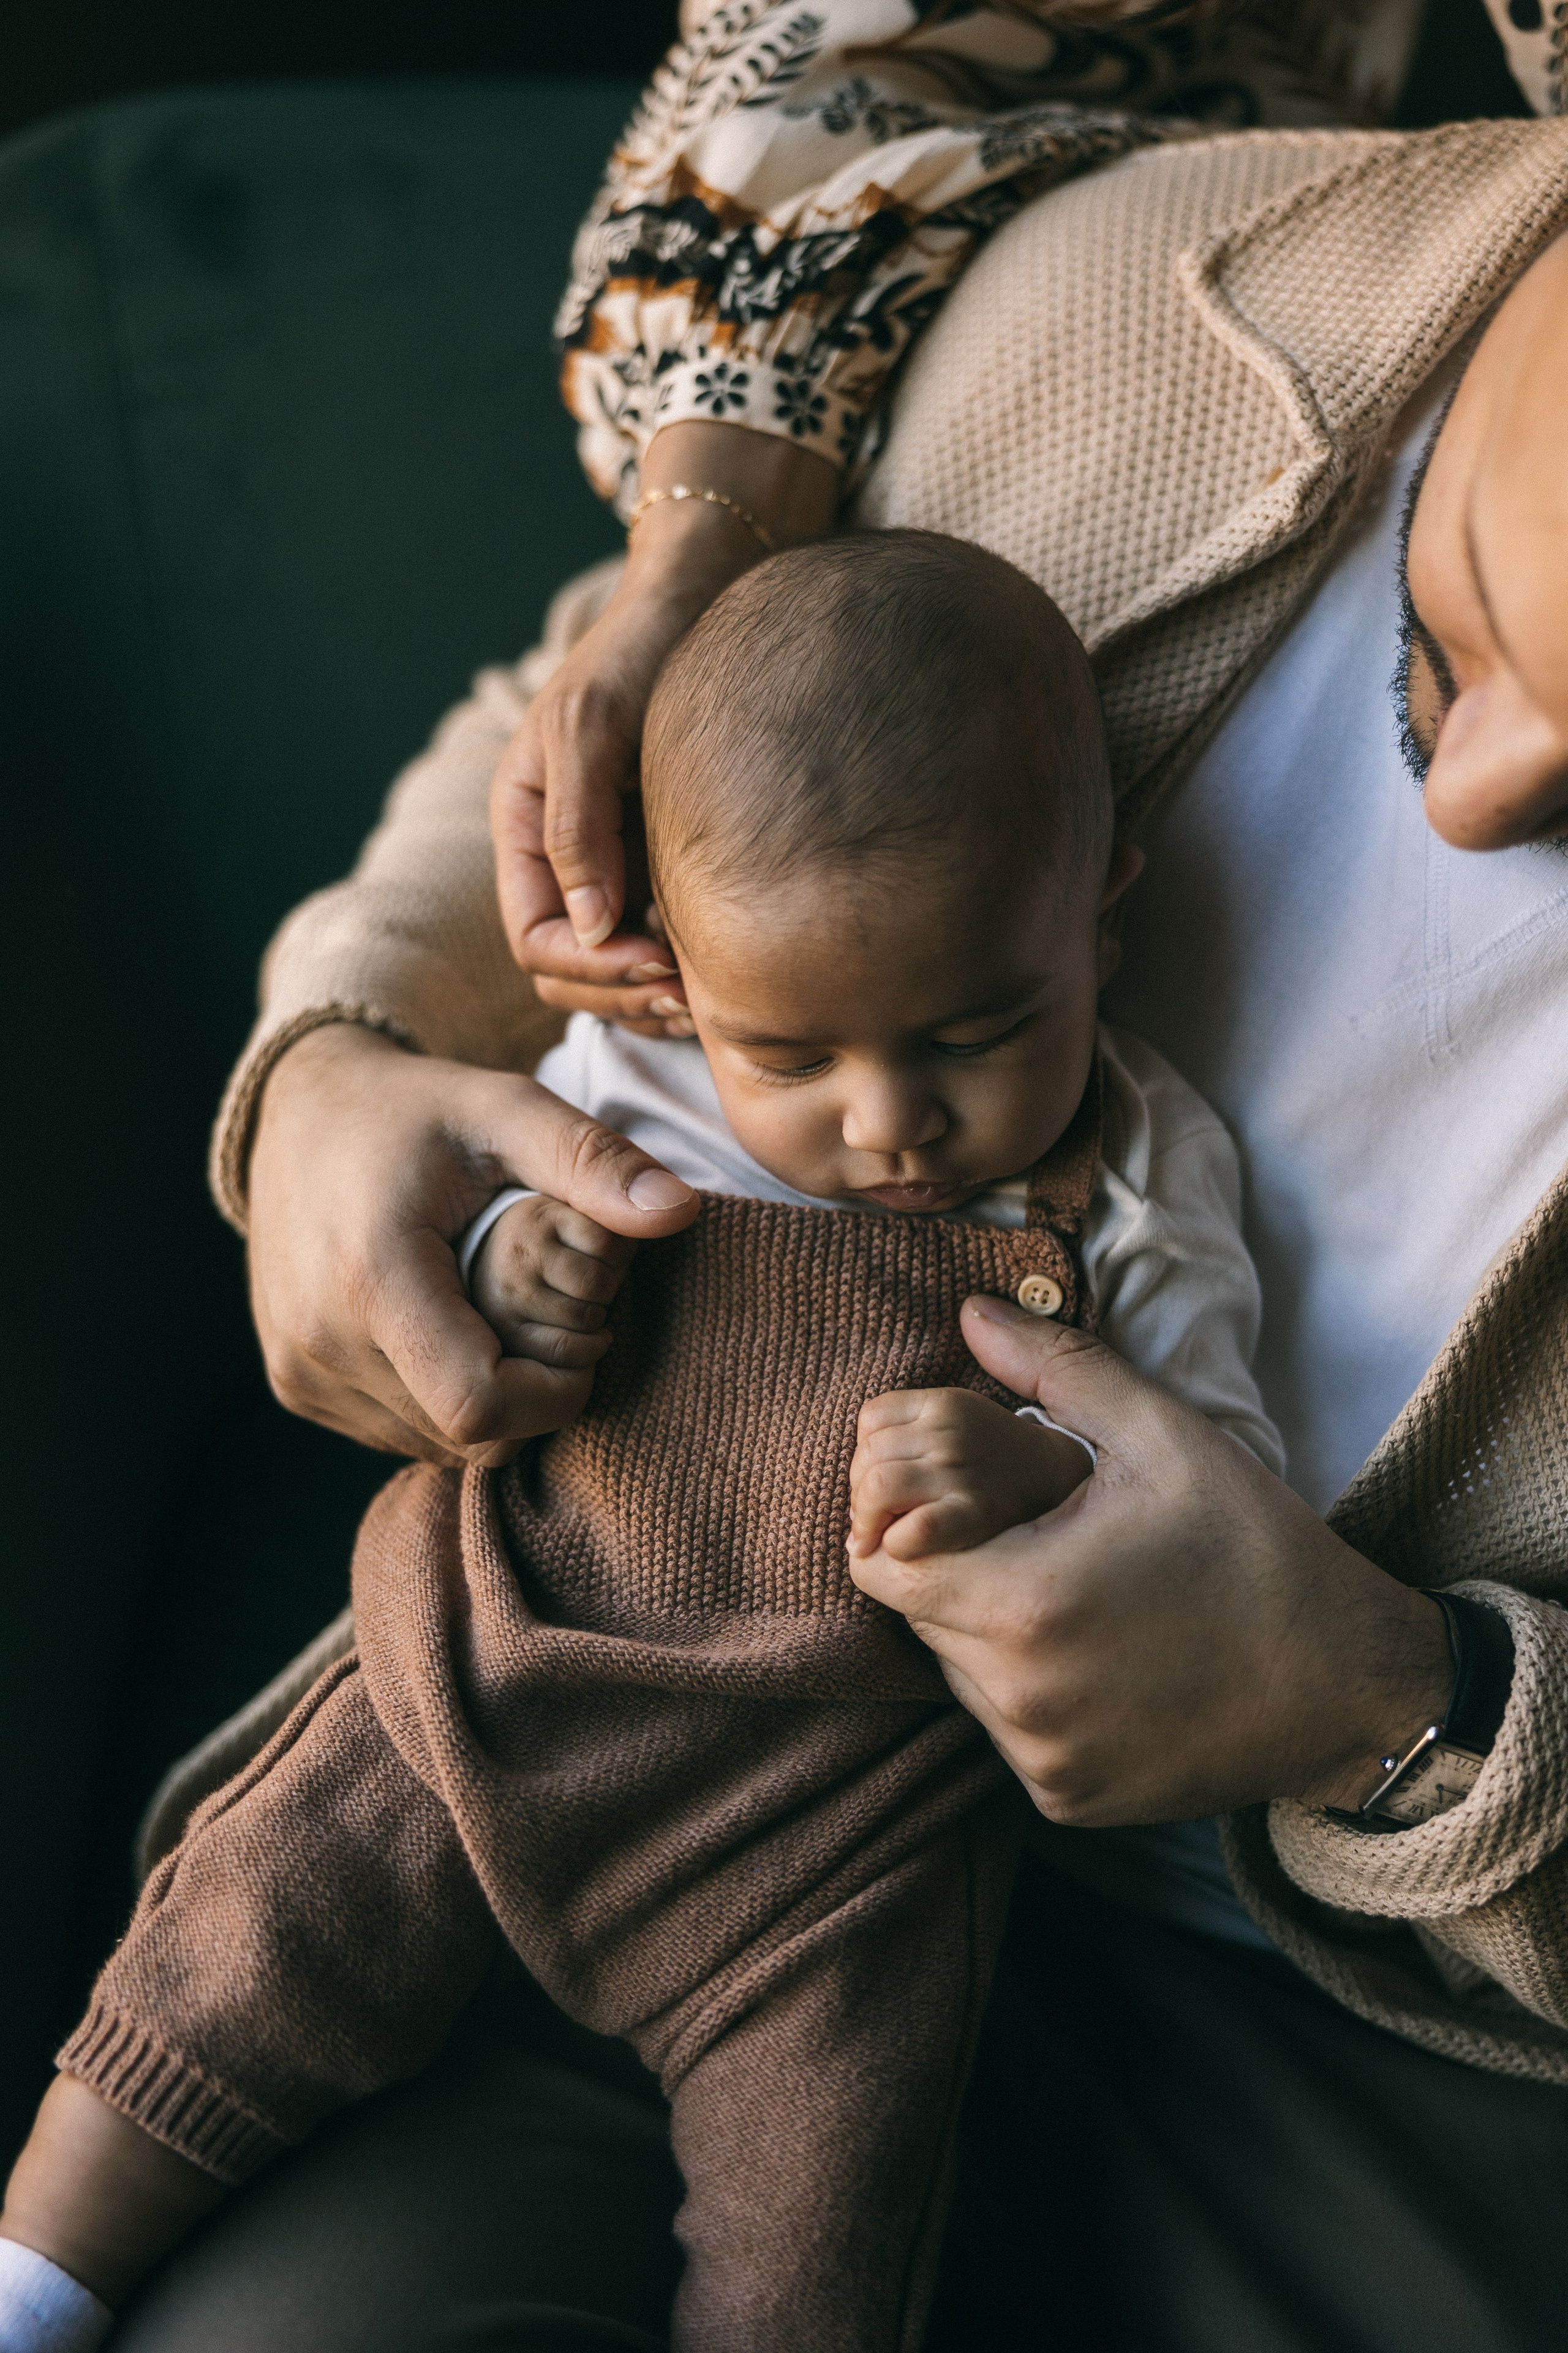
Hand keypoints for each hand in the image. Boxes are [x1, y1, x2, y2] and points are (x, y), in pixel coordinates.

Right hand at [246, 1023, 697, 1466]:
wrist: (299, 1112)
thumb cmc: (415, 1108)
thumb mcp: (506, 1108)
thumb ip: (594, 1160)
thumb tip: (682, 1210)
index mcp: (372, 1278)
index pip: (480, 1407)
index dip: (554, 1396)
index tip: (588, 1339)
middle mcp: (321, 1342)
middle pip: (466, 1435)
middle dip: (531, 1396)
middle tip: (548, 1319)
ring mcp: (300, 1371)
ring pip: (434, 1444)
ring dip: (487, 1403)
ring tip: (495, 1315)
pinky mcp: (293, 1384)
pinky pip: (396, 1431)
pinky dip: (439, 1399)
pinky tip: (451, 1328)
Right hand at [490, 421, 837, 1029]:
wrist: (707, 602)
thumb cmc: (640, 651)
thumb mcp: (591, 724)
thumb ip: (574, 824)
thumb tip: (585, 926)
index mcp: (523, 831)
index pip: (536, 940)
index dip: (591, 966)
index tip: (658, 961)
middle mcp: (562, 862)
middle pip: (569, 974)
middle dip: (624, 993)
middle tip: (692, 995)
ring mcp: (613, 871)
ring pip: (614, 972)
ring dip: (654, 995)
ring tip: (709, 993)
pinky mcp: (661, 871)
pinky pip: (660, 946)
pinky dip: (685, 969)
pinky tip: (729, 964)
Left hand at [848, 1296, 1454, 1825]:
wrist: (1353, 1682)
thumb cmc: (1257, 1547)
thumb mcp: (1164, 1436)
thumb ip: (1055, 1369)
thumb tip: (970, 1312)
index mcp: (1023, 1605)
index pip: (883, 1564)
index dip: (908, 1521)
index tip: (964, 1499)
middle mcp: (1018, 1699)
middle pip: (920, 1618)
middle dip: (958, 1569)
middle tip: (1040, 1539)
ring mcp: (1042, 1761)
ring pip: (960, 1675)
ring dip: (991, 1630)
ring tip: (1079, 1591)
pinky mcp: (1068, 1799)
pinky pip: (1009, 1729)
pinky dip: (1033, 1690)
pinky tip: (1102, 1653)